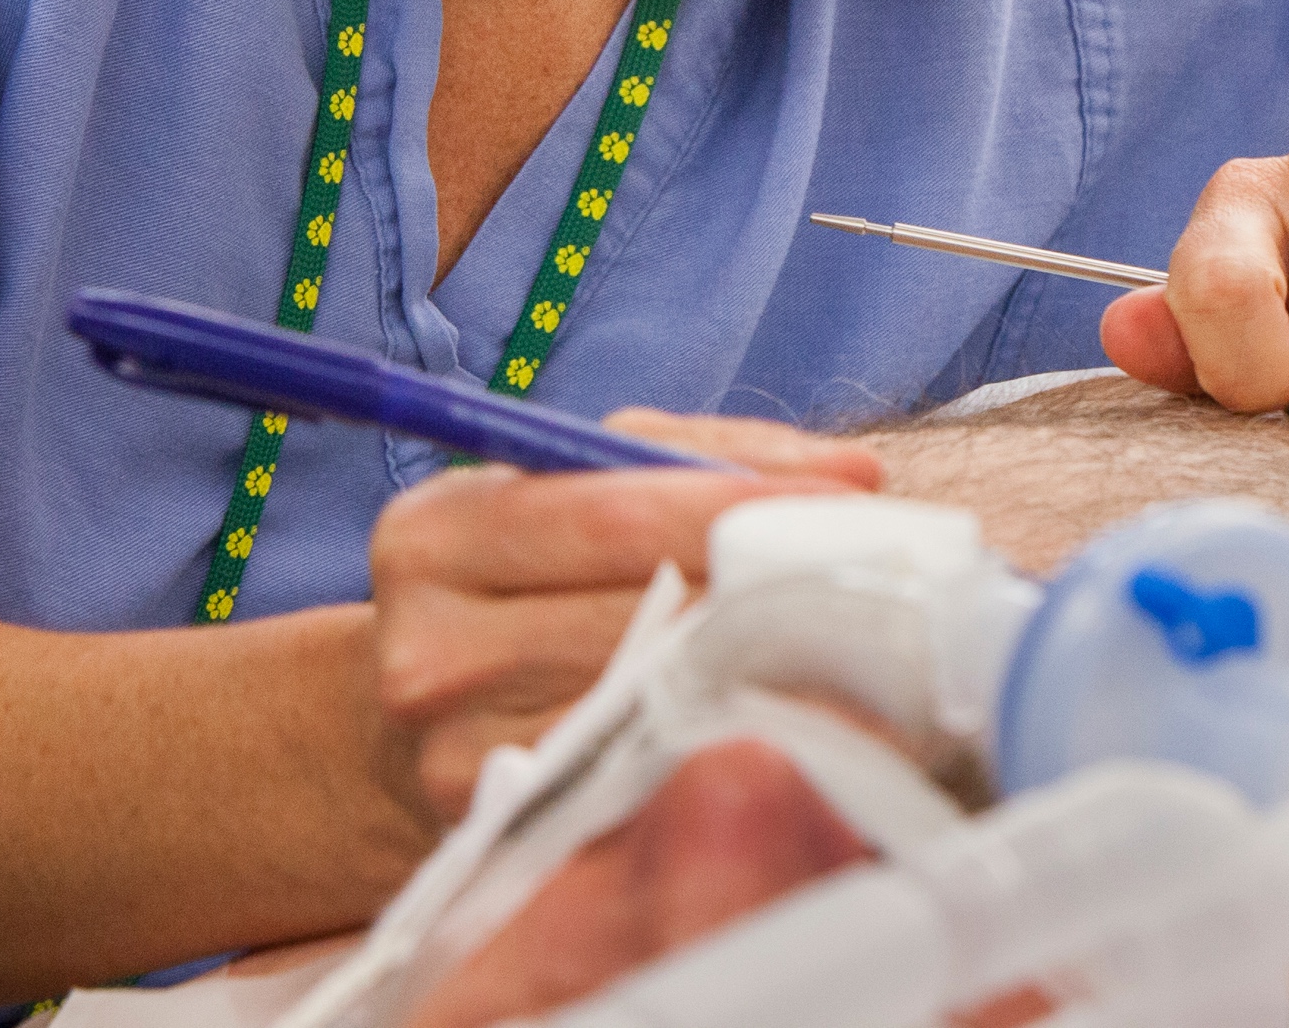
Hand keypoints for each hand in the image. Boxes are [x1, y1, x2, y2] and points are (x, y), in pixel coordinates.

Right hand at [364, 413, 880, 826]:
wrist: (415, 723)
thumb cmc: (524, 583)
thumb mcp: (577, 489)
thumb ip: (704, 456)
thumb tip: (850, 471)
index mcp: (438, 534)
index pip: (611, 513)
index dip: (740, 501)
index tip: (845, 498)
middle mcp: (430, 649)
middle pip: (642, 613)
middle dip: (767, 593)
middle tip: (873, 580)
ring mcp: (458, 755)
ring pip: (655, 705)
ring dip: (762, 676)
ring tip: (846, 648)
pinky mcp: (502, 833)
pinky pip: (643, 781)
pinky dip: (720, 747)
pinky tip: (780, 722)